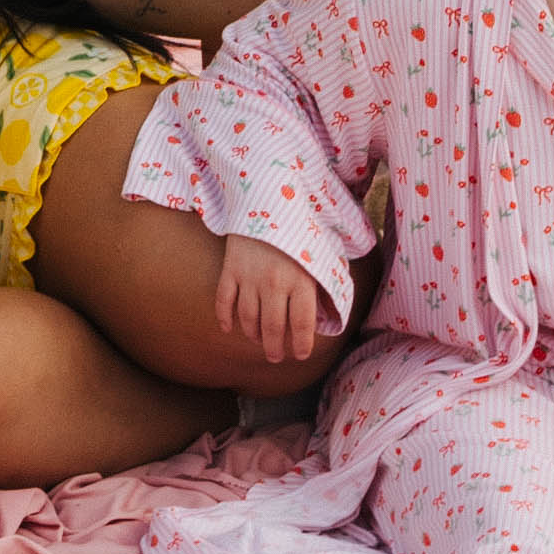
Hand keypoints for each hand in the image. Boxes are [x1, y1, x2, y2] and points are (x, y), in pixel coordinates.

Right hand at [215, 234, 331, 369]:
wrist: (267, 197)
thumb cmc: (300, 229)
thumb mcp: (321, 256)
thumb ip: (326, 286)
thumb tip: (330, 316)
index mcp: (301, 281)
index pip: (302, 325)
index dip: (301, 345)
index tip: (300, 355)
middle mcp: (274, 283)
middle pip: (272, 327)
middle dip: (274, 348)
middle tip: (275, 357)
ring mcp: (249, 276)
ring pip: (248, 318)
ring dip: (253, 334)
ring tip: (258, 341)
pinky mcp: (230, 268)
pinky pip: (223, 299)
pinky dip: (224, 317)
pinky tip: (229, 328)